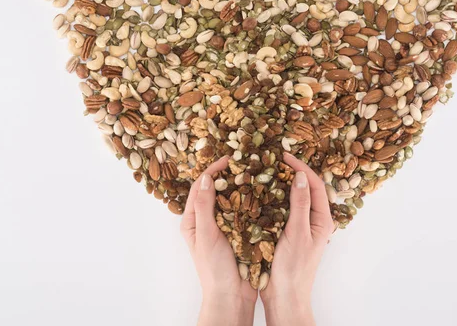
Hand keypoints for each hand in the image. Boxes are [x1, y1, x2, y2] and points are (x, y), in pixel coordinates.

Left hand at [180, 156, 256, 325]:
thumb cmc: (213, 269)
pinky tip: (263, 193)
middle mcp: (206, 222)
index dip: (212, 171)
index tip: (229, 159)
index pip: (200, 188)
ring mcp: (223, 228)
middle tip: (245, 162)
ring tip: (256, 173)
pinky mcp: (238, 234)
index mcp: (192, 221)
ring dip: (241, 187)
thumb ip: (204, 207)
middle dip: (228, 175)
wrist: (231, 297)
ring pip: (231, 200)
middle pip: (215, 191)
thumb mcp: (205, 235)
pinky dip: (251, 202)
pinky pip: (244, 213)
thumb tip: (205, 179)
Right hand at [261, 153, 334, 325]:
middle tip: (274, 159)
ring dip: (283, 183)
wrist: (285, 297)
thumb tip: (300, 177)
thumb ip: (299, 204)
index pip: (315, 185)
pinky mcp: (289, 233)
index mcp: (322, 219)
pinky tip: (262, 192)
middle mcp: (314, 220)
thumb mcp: (297, 232)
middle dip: (293, 172)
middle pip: (307, 188)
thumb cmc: (293, 268)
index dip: (301, 168)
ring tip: (267, 170)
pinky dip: (275, 198)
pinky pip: (284, 209)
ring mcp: (302, 227)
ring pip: (295, 198)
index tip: (283, 156)